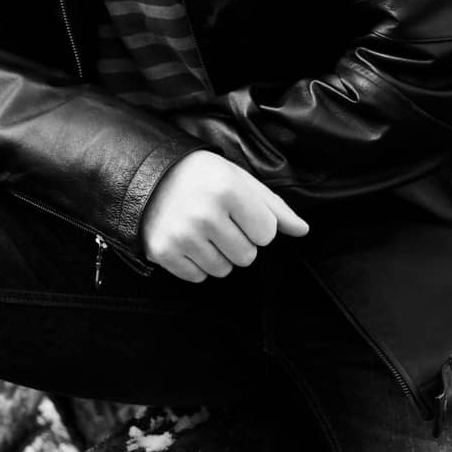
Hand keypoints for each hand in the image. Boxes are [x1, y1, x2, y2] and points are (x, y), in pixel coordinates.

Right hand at [140, 150, 308, 282]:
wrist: (148, 174)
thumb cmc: (202, 176)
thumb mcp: (239, 180)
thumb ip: (273, 207)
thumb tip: (303, 230)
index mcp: (228, 190)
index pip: (267, 234)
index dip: (257, 224)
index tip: (239, 211)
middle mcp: (205, 214)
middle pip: (247, 256)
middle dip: (238, 241)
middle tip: (219, 221)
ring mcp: (182, 236)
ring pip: (224, 270)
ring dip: (218, 254)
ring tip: (203, 230)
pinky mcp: (164, 252)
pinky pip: (198, 277)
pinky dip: (196, 263)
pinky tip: (188, 240)